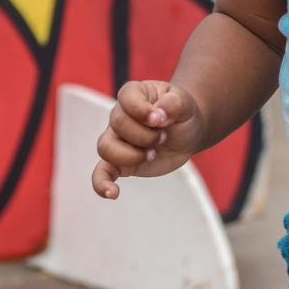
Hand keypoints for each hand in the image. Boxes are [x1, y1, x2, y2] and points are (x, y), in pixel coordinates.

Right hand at [91, 80, 204, 198]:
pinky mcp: (120, 163)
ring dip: (132, 154)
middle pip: (118, 123)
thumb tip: (157, 116)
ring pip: (106, 147)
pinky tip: (112, 193)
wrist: (187, 134)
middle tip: (164, 137)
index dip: (141, 110)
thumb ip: (173, 104)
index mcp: (135, 94)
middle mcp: (120, 115)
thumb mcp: (185, 104)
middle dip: (145, 135)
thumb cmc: (183, 114)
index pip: (126, 97)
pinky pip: (101, 173)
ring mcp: (117, 140)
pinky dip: (102, 184)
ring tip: (152, 154)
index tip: (159, 119)